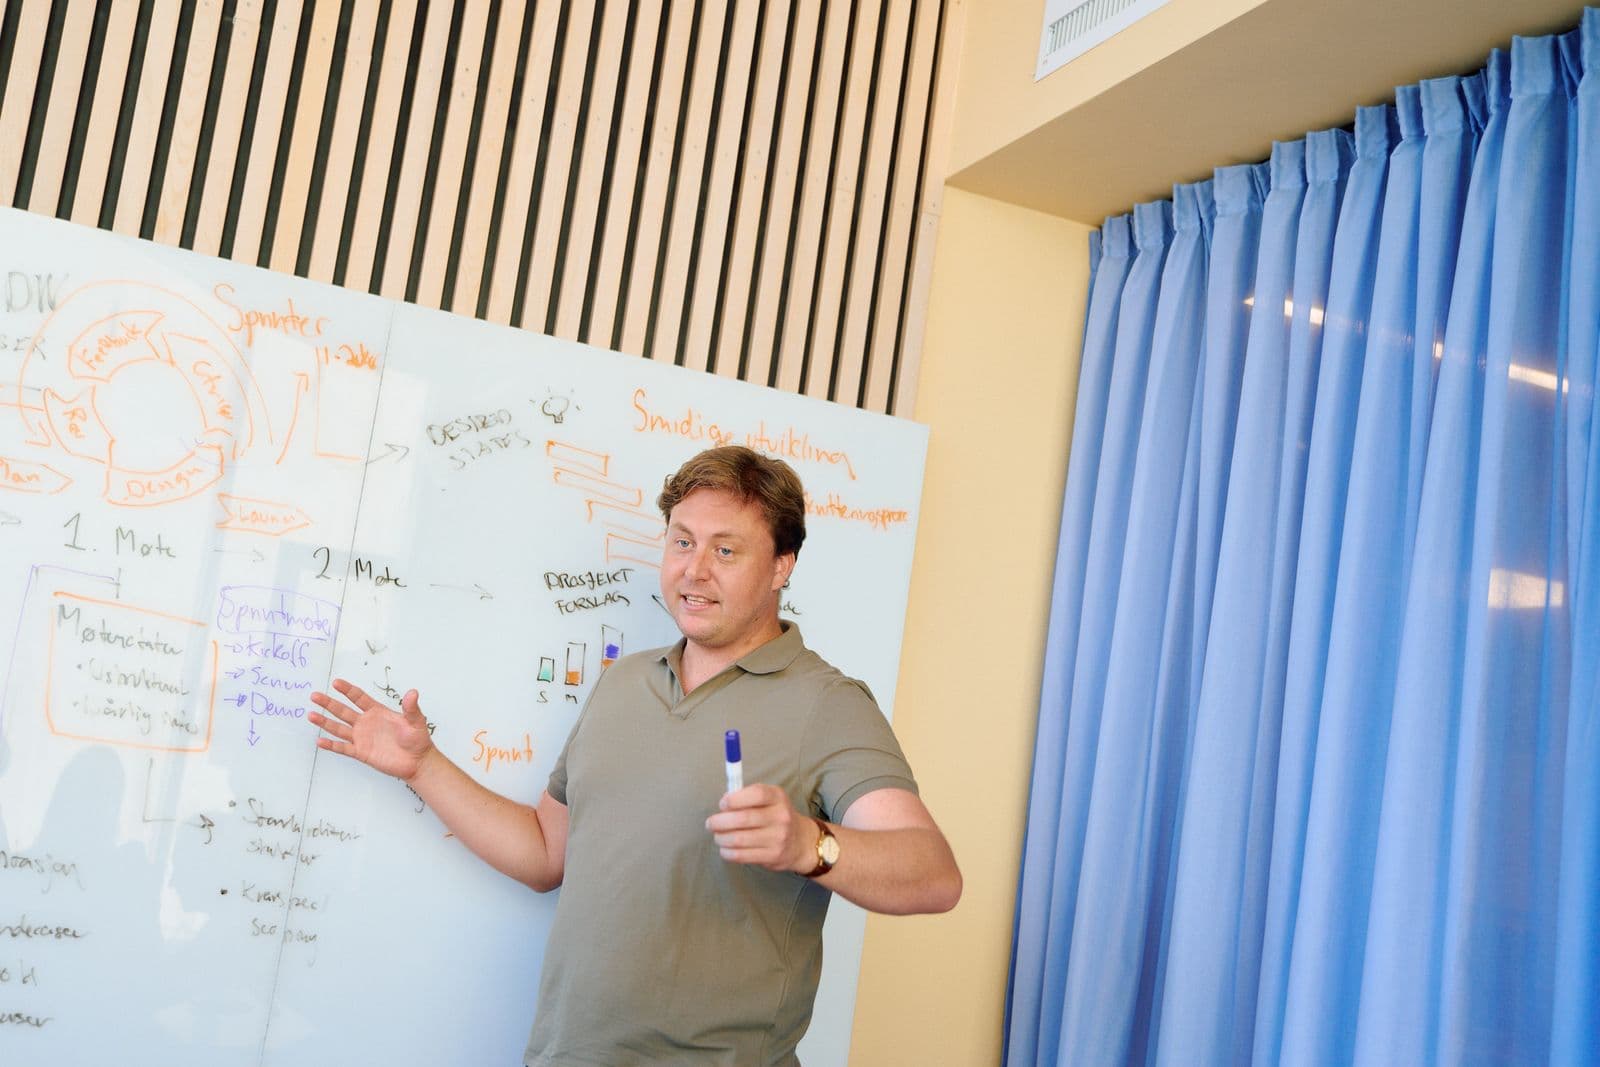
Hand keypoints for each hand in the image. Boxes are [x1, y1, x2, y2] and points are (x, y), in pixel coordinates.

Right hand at [308, 678, 433, 782]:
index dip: (348, 690)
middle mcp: (366, 723)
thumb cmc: (417, 739)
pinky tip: (320, 741)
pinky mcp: (361, 752)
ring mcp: (362, 738)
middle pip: (343, 711)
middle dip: (329, 703)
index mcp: (377, 712)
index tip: (336, 682)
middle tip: (315, 695)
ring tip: (311, 715)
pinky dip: (331, 745)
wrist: (417, 761)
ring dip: (325, 722)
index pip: (359, 698)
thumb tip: (413, 692)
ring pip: (339, 728)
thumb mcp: (416, 721)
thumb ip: (411, 708)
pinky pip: (343, 748)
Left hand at [705, 784, 816, 873]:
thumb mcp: (769, 799)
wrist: (800, 841)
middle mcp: (781, 816)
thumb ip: (747, 797)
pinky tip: (725, 849)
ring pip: (739, 839)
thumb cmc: (775, 816)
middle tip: (710, 823)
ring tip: (717, 836)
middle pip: (743, 818)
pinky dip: (728, 853)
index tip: (722, 804)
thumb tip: (723, 803)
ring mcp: (778, 837)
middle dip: (720, 821)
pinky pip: (743, 855)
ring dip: (721, 838)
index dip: (735, 799)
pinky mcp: (773, 855)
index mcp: (778, 797)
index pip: (756, 794)